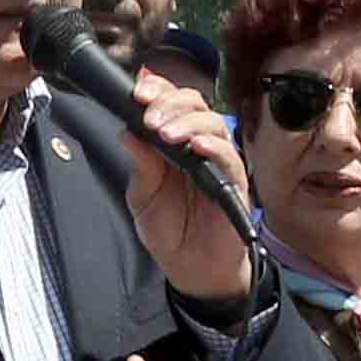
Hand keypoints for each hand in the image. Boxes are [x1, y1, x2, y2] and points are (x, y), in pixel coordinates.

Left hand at [118, 70, 259, 302]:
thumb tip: (126, 130)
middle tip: (149, 117)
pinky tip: (196, 147)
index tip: (137, 93)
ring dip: (188, 122)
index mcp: (173, 143)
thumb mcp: (142, 196)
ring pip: (213, 123)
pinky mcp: (235, 183)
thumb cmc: (171, 231)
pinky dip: (214, 148)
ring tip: (165, 133)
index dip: (157, 91)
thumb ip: (139, 164)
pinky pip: (230, 158)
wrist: (192, 269)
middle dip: (169, 102)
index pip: (170, 103)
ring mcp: (218, 162)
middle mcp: (198, 146)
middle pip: (194, 104)